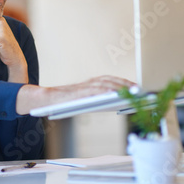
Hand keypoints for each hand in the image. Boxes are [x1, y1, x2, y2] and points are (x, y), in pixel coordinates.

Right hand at [16, 75, 135, 114]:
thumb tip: (115, 102)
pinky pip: (92, 91)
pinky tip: (113, 94)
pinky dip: (103, 91)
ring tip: (130, 91)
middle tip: (138, 89)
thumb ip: (96, 100)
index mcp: (90, 86)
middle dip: (125, 83)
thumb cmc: (63, 103)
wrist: (44, 101)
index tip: (137, 87)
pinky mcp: (76, 93)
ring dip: (118, 86)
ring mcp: (82, 87)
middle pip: (109, 80)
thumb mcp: (83, 102)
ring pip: (103, 83)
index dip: (123, 82)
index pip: (110, 80)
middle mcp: (87, 84)